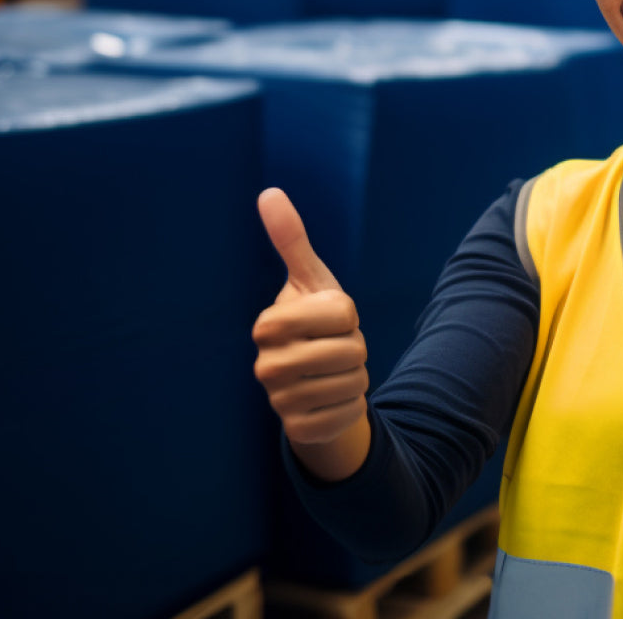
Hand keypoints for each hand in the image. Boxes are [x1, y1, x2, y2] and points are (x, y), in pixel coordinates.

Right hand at [252, 188, 370, 447]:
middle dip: (355, 348)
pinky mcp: (298, 430)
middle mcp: (266, 365)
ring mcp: (278, 401)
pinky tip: (334, 399)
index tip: (330, 319)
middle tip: (336, 348)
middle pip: (350, 350)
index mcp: (269, 324)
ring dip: (356, 377)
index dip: (348, 315)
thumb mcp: (310, 280)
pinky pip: (349, 413)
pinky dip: (353, 405)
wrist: (311, 383)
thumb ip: (291, 239)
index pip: (342, 314)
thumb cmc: (313, 323)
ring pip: (353, 383)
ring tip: (335, 372)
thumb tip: (270, 193)